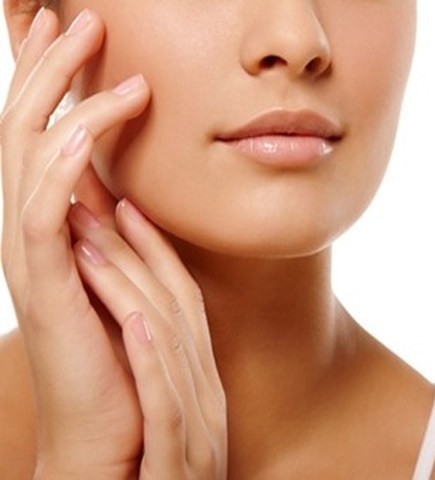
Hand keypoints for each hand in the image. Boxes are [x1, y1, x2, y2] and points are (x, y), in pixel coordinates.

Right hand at [1, 7, 225, 477]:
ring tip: (91, 46)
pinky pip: (43, 212)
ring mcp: (33, 254)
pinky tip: (88, 134)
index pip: (44, 134)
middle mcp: (32, 229)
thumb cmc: (126, 347)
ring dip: (60, 97)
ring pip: (29, 155)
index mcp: (53, 223)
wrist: (115, 422)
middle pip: (27, 128)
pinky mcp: (46, 284)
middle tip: (77, 17)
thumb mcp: (123, 272)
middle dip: (48, 68)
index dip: (51, 80)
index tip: (70, 30)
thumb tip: (120, 190)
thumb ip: (114, 230)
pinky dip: (62, 166)